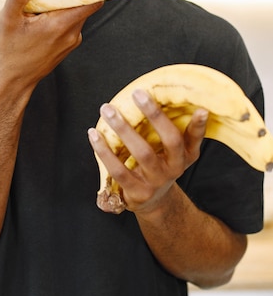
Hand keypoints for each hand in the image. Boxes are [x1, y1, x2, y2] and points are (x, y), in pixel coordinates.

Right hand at [0, 0, 102, 87]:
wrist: (10, 82)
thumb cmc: (8, 54)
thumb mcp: (7, 19)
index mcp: (61, 25)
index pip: (93, 1)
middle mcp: (71, 34)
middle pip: (83, 4)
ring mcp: (71, 42)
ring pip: (76, 14)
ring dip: (63, 5)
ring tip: (42, 1)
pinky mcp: (66, 46)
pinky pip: (69, 25)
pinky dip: (59, 17)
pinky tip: (40, 17)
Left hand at [88, 89, 207, 214]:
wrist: (154, 202)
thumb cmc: (163, 165)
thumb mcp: (179, 153)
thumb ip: (184, 132)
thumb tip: (199, 107)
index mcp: (185, 156)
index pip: (193, 138)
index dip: (199, 126)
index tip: (201, 109)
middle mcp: (174, 168)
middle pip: (169, 140)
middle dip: (154, 115)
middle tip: (138, 93)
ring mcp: (155, 181)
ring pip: (142, 153)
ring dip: (123, 129)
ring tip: (108, 109)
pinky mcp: (136, 192)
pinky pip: (118, 170)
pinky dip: (104, 151)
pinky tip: (94, 134)